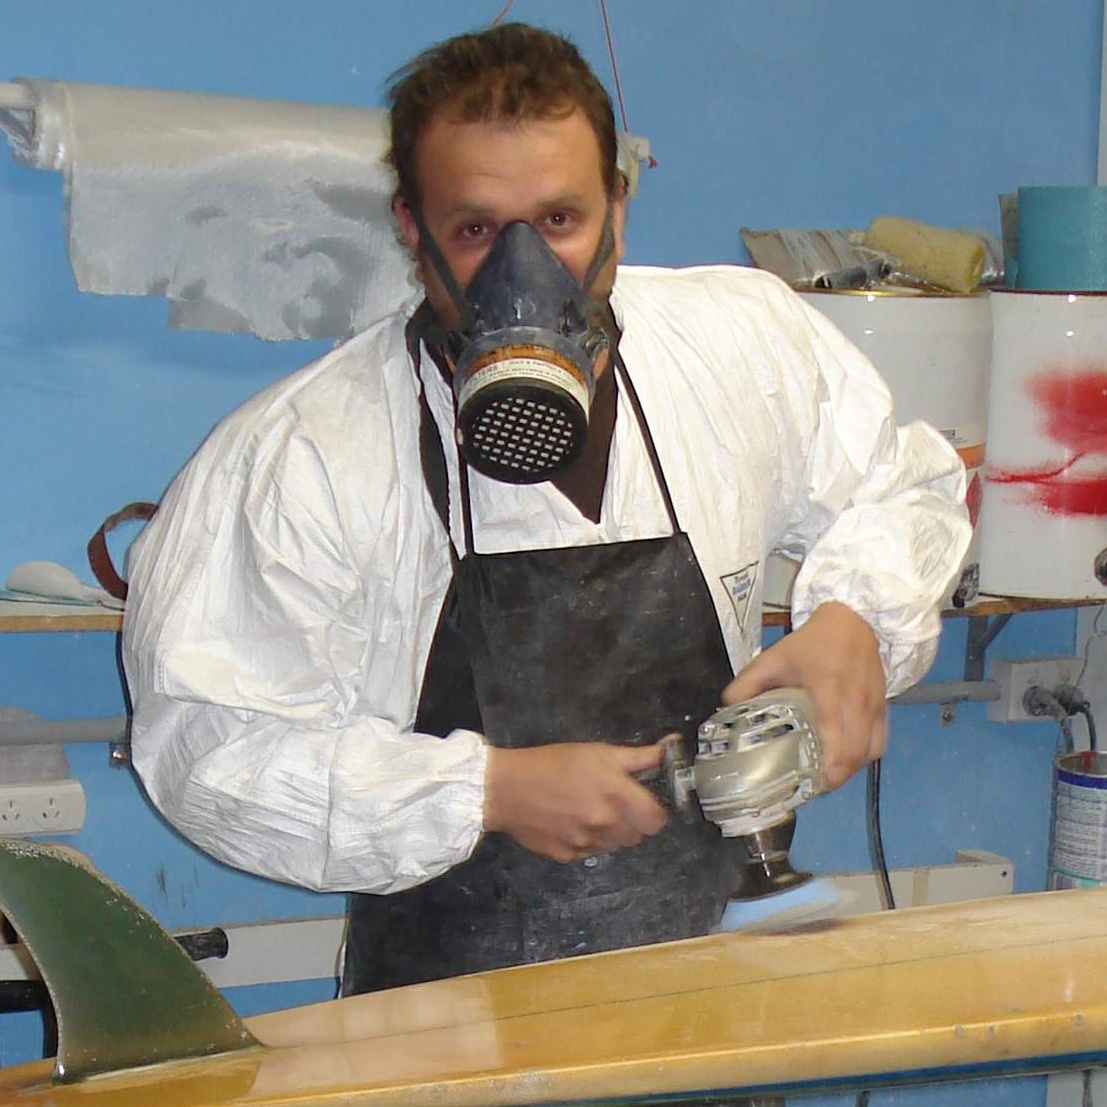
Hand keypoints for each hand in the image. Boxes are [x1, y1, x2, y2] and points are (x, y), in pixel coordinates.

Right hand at [483, 742, 668, 862]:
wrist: (506, 788)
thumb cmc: (553, 763)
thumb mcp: (598, 752)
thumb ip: (639, 757)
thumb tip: (671, 747)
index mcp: (615, 795)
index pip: (657, 821)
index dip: (653, 811)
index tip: (643, 802)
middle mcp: (604, 824)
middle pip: (638, 836)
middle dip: (631, 821)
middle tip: (612, 802)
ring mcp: (585, 844)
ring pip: (616, 846)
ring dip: (610, 832)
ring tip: (588, 810)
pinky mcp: (567, 857)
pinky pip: (591, 853)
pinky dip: (587, 841)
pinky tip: (571, 822)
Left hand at [722, 601, 886, 789]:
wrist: (853, 620)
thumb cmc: (812, 642)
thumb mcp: (773, 658)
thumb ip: (747, 684)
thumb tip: (727, 710)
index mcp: (828, 690)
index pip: (837, 739)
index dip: (828, 769)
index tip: (809, 784)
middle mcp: (856, 702)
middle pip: (856, 754)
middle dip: (836, 777)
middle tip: (812, 786)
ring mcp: (874, 706)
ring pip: (870, 752)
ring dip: (851, 769)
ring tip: (827, 775)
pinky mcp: (883, 707)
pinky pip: (879, 742)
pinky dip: (864, 757)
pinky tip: (846, 760)